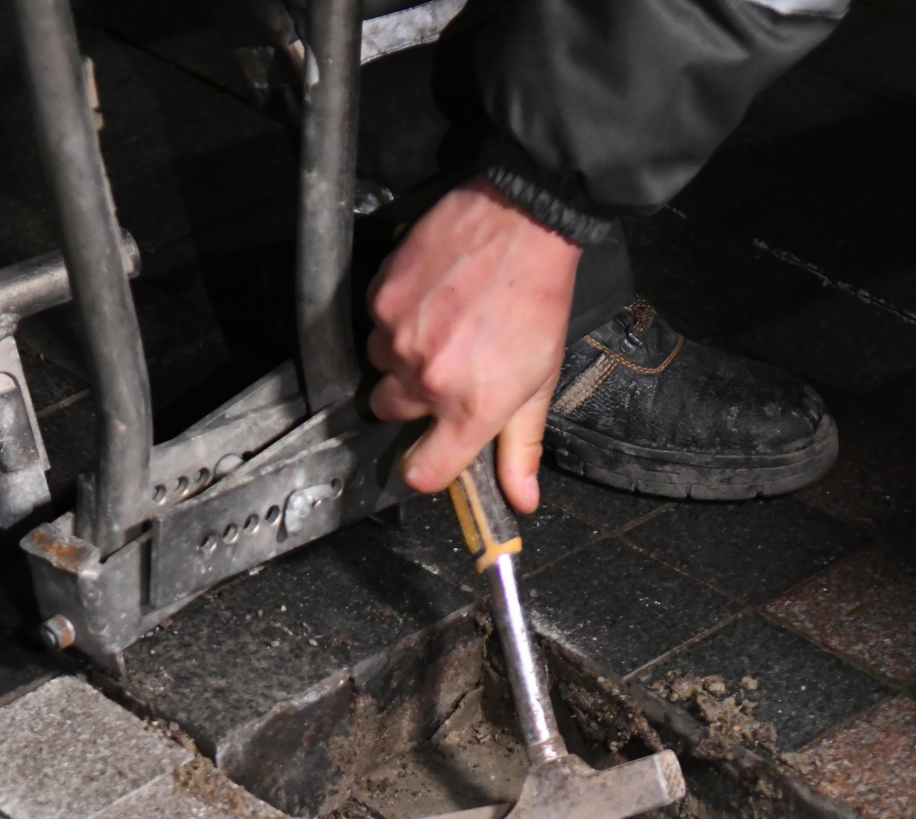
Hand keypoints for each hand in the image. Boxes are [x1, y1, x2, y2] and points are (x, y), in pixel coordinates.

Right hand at [366, 177, 581, 512]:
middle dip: (413, 395)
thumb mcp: (541, 379)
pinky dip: (396, 315)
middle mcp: (428, 379)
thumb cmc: (537, 298)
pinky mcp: (381, 299)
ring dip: (402, 353)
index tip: (432, 450)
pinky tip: (431, 296)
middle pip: (391, 412)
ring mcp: (398, 338)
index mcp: (471, 407)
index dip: (425, 465)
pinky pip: (375, 323)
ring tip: (442, 323)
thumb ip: (522, 447)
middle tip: (448, 363)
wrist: (523, 220)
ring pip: (380, 364)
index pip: (423, 473)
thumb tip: (522, 500)